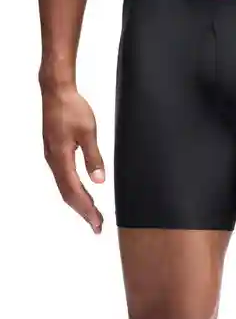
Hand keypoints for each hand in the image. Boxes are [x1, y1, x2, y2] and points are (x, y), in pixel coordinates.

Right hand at [42, 87, 104, 233]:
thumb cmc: (72, 108)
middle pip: (68, 194)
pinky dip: (73, 189)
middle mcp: (54, 161)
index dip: (86, 209)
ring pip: (64, 187)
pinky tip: (82, 192)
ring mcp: (52, 157)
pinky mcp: (54, 152)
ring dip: (78, 201)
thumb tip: (99, 181)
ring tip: (92, 213)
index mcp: (61, 158)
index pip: (74, 191)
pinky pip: (63, 177)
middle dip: (83, 211)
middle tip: (97, 225)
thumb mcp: (88, 132)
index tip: (97, 222)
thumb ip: (93, 157)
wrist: (56, 92)